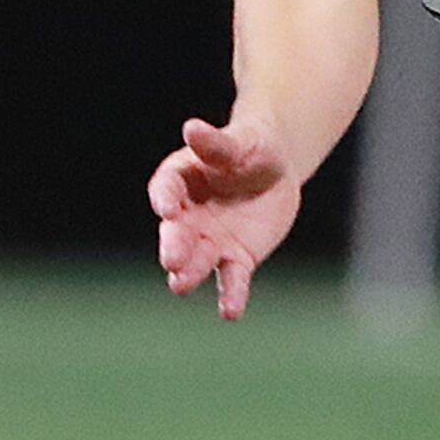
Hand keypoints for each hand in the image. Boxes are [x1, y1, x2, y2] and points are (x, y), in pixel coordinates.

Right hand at [147, 117, 304, 319]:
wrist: (274, 170)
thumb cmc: (250, 148)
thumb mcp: (239, 142)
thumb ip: (216, 143)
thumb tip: (192, 127)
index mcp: (180, 180)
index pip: (166, 189)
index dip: (166, 199)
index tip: (167, 208)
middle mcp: (188, 216)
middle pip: (177, 232)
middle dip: (174, 245)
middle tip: (170, 259)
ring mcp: (210, 240)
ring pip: (198, 260)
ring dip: (191, 273)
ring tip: (179, 286)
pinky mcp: (237, 257)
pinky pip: (232, 278)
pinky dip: (231, 295)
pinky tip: (230, 312)